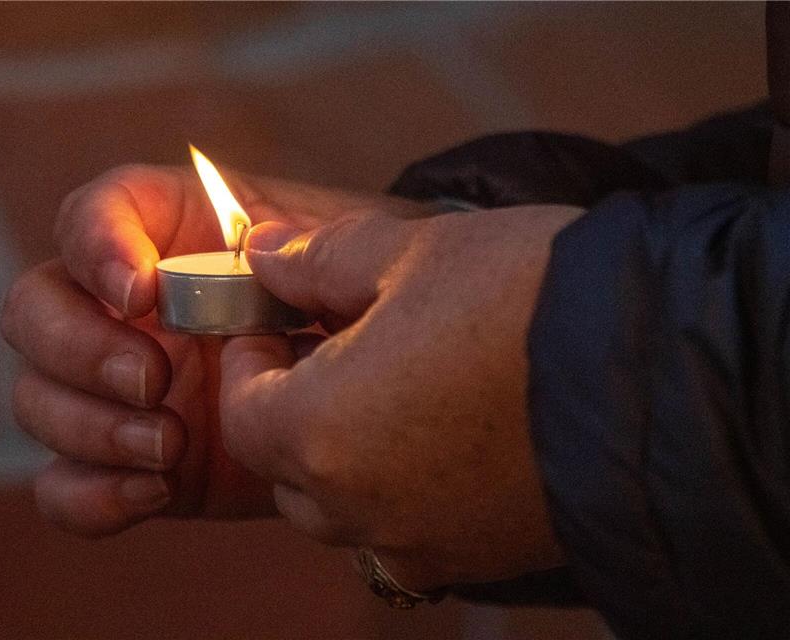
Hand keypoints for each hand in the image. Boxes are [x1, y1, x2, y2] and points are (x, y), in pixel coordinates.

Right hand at [1, 163, 431, 535]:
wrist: (361, 379)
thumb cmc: (339, 298)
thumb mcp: (334, 258)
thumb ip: (302, 248)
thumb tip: (262, 259)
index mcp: (160, 235)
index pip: (88, 217)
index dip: (96, 248)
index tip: (143, 291)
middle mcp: (116, 308)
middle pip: (32, 310)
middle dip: (81, 350)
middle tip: (154, 380)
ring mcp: (111, 389)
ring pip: (34, 399)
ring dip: (91, 427)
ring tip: (171, 444)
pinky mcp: (124, 461)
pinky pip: (63, 485)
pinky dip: (91, 496)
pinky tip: (156, 489)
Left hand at [220, 205, 582, 587]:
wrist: (665, 370)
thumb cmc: (527, 298)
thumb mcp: (411, 252)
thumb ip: (316, 257)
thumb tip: (265, 252)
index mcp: (321, 433)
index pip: (241, 413)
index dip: (247, 359)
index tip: (271, 318)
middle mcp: (359, 508)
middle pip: (285, 465)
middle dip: (291, 404)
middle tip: (325, 341)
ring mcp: (421, 541)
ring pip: (343, 503)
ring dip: (343, 447)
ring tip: (387, 378)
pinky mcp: (479, 555)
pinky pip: (406, 526)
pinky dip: (399, 482)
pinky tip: (440, 426)